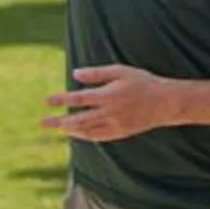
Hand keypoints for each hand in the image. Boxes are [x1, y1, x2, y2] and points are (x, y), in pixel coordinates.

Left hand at [43, 63, 185, 141]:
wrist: (165, 102)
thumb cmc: (141, 82)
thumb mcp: (119, 71)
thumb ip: (96, 74)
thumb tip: (75, 74)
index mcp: (108, 95)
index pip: (78, 99)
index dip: (60, 100)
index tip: (45, 101)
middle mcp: (110, 113)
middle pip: (79, 119)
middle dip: (60, 121)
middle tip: (43, 123)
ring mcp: (116, 125)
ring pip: (88, 130)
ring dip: (71, 130)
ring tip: (58, 128)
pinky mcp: (121, 133)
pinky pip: (99, 137)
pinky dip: (86, 136)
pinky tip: (77, 133)